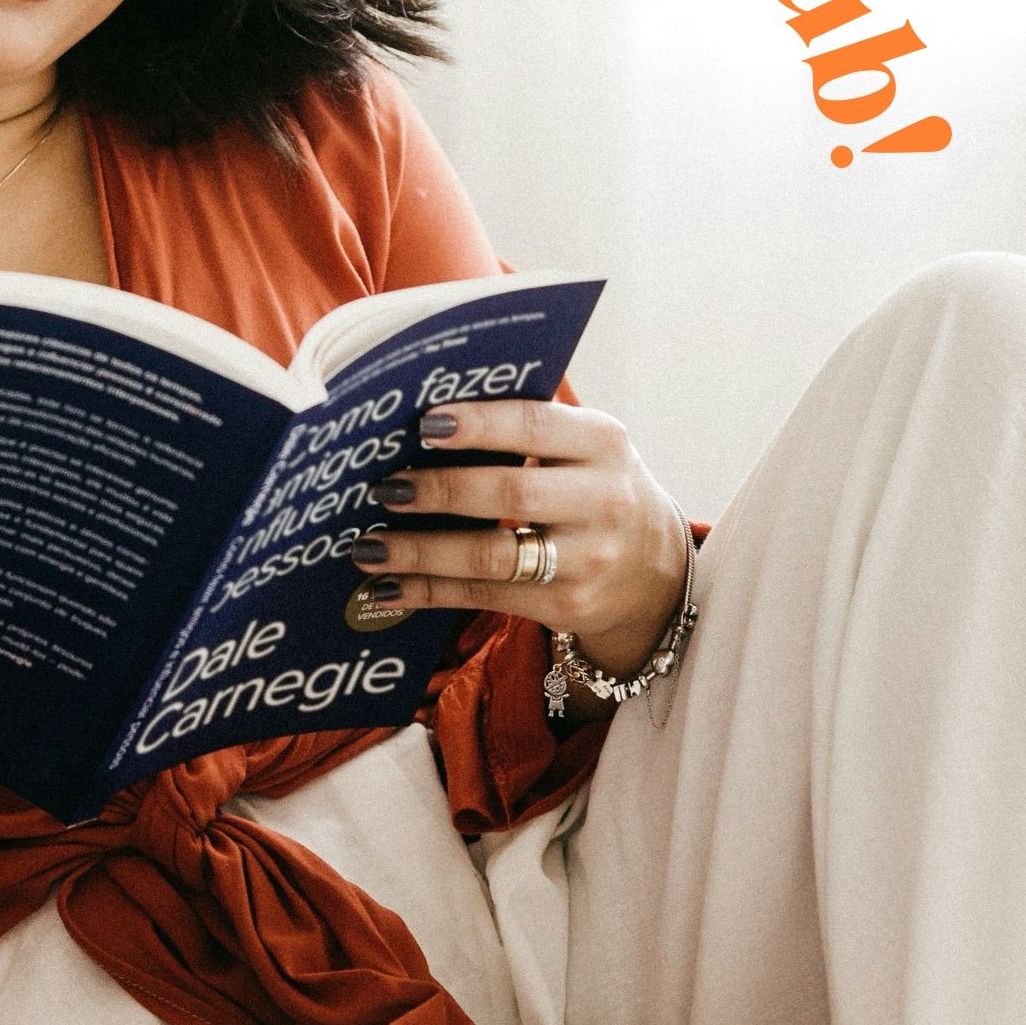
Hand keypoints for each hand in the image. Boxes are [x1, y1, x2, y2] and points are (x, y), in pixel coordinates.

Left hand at [348, 400, 688, 682]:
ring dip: (420, 551)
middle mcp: (603, 499)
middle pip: (509, 492)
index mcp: (602, 443)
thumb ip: (525, 429)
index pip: (535, 425)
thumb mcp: (583, 449)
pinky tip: (388, 588)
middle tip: (385, 487)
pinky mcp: (568, 606)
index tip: (423, 424)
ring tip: (368, 547)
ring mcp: (588, 558)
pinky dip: (429, 592)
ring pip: (491, 555)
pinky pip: (485, 597)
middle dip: (439, 490)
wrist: (657, 571)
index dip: (477, 425)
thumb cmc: (594, 490)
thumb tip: (422, 418)